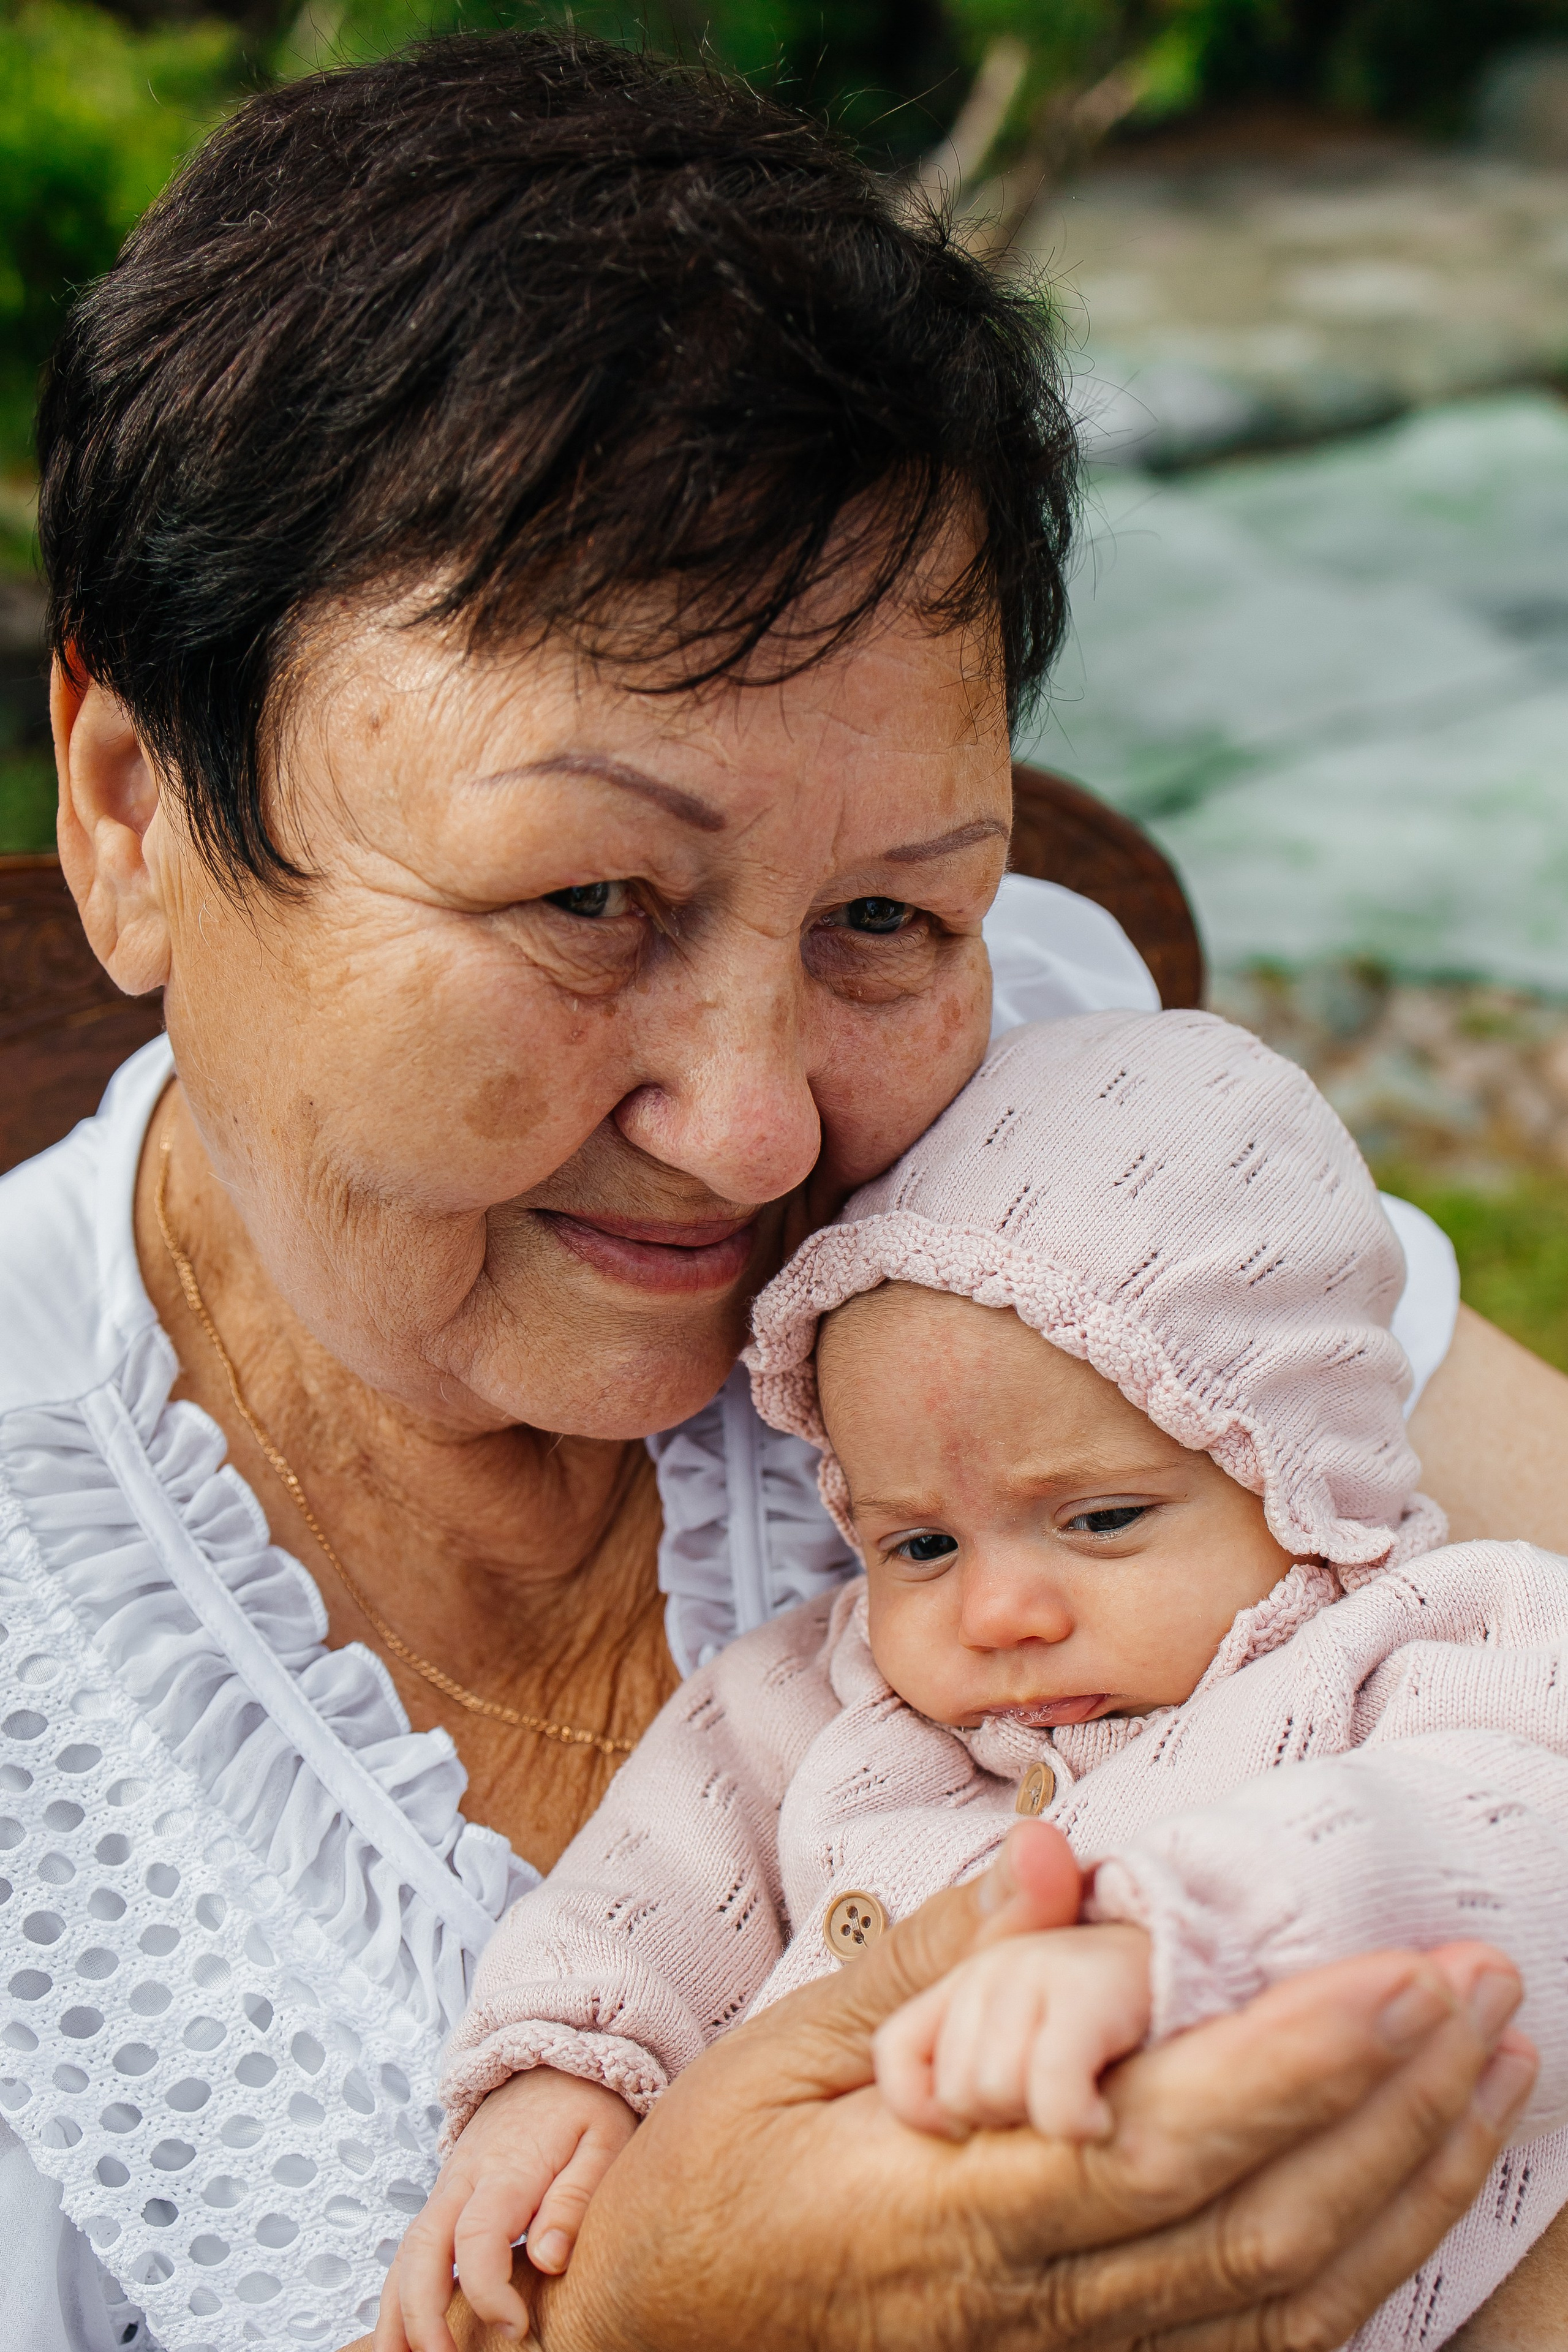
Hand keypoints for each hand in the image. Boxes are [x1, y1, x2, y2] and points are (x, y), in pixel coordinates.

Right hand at [374, 2068, 635, 2351]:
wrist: (554, 2058)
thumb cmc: (586, 2104)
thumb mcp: (602, 2139)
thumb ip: (576, 2198)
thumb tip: (549, 2260)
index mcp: (506, 2169)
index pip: (477, 2238)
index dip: (489, 2292)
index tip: (516, 2329)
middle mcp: (464, 2180)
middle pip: (421, 2250)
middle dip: (420, 2314)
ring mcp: (449, 2188)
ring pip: (405, 2253)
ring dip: (396, 2311)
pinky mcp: (448, 2197)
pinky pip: (412, 2249)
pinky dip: (400, 2293)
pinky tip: (405, 2334)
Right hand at [406, 1822, 1534, 2351]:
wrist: (649, 2351)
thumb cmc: (707, 2196)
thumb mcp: (788, 2047)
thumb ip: (938, 1955)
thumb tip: (1057, 1846)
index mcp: (956, 2210)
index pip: (1170, 2137)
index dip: (1300, 2058)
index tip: (1397, 1971)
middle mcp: (1035, 2310)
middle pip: (1267, 2222)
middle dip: (1397, 2101)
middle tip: (1486, 1982)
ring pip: (1290, 2300)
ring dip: (1410, 2183)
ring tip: (1491, 2071)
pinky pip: (1257, 2351)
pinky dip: (1360, 2273)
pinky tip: (1413, 2194)